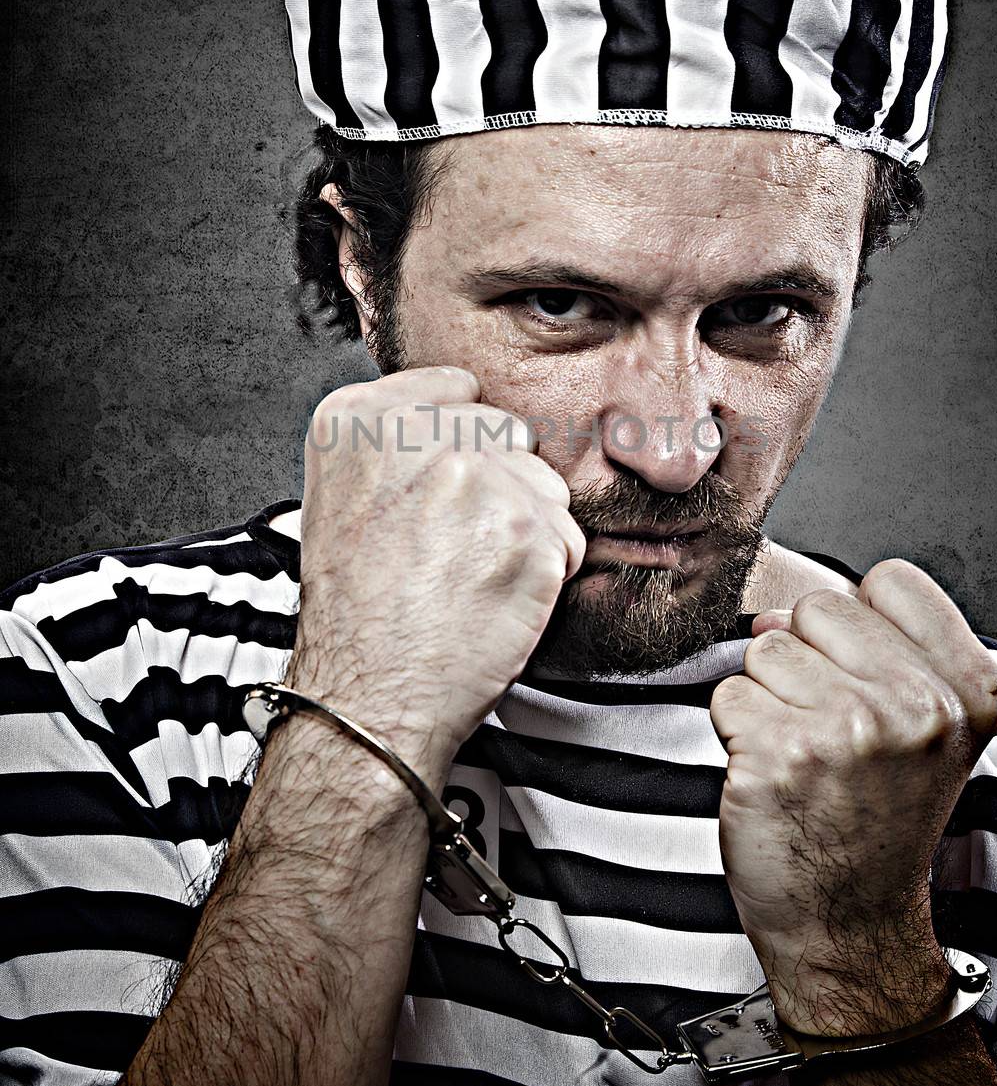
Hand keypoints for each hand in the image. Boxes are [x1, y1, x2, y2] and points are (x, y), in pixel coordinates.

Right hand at [288, 367, 584, 778]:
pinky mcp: (530, 531)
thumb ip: (396, 441)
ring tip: (470, 575)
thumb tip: (465, 412)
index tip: (438, 489)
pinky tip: (497, 600)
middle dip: (497, 481)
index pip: (457, 390)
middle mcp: (420, 435)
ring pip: (544, 483)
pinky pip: (567, 536)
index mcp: (360, 419)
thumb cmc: (356, 610)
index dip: (458, 445)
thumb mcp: (339, 496)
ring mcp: (479, 480)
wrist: (370, 695)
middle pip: (506, 430)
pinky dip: (546, 572)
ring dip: (526, 526)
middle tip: (450, 544)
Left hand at [709, 560, 996, 1034]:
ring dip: (766, 698)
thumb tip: (775, 614)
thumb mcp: (926, 731)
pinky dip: (734, 732)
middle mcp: (915, 707)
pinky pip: (727, 695)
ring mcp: (846, 730)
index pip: (893, 580)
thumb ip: (878, 648)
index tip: (868, 681)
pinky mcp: (778, 756)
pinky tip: (772, 777)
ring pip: (764, 649)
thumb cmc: (877, 820)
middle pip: (817, 607)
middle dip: (805, 660)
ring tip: (801, 757)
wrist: (849, 923)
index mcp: (967, 691)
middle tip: (828, 734)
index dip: (862, 624)